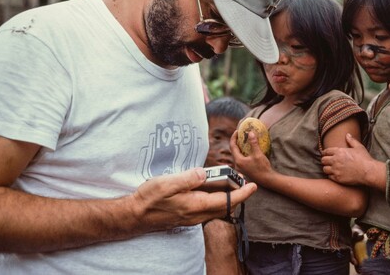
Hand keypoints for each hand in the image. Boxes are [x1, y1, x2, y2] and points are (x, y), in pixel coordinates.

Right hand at [130, 167, 256, 231]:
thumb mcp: (167, 183)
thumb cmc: (149, 199)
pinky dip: (215, 200)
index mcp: (196, 205)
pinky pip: (208, 209)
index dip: (243, 193)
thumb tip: (205, 172)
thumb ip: (188, 178)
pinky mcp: (187, 216)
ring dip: (227, 197)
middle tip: (244, 181)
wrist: (135, 215)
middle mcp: (197, 214)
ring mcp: (192, 217)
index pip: (226, 201)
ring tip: (230, 182)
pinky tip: (210, 189)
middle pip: (225, 206)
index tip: (253, 186)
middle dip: (238, 195)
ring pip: (217, 209)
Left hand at [230, 130, 274, 185]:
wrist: (267, 179)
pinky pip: (240, 157)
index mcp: (238, 160)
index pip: (232, 146)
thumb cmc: (262, 168)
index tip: (237, 131)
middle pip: (233, 150)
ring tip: (244, 139)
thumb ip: (253, 143)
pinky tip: (247, 149)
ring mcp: (240, 167)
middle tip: (240, 134)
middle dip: (236, 141)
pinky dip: (242, 151)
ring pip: (237, 154)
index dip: (234, 137)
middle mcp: (237, 164)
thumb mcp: (258, 154)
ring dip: (239, 146)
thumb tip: (250, 133)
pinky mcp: (244, 168)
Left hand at [321, 134, 373, 184]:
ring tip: (331, 169)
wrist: (368, 172)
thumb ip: (351, 140)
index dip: (325, 153)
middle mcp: (335, 160)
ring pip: (324, 169)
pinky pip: (329, 177)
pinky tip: (336, 174)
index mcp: (339, 152)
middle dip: (325, 160)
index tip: (326, 154)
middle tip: (328, 162)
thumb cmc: (364, 159)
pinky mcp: (338, 178)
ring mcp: (336, 170)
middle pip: (323, 160)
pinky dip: (331, 176)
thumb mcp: (359, 147)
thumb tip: (347, 135)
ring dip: (327, 168)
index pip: (326, 151)